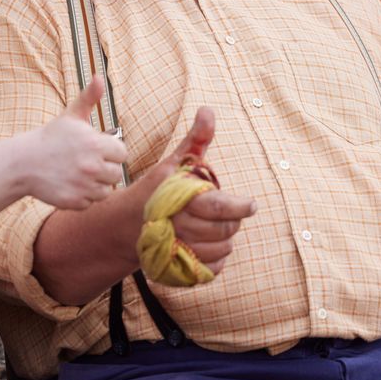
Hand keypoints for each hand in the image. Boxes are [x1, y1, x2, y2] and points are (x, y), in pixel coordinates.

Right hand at [20, 76, 127, 209]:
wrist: (23, 162)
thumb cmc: (51, 138)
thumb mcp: (70, 116)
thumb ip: (89, 98)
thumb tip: (99, 77)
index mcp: (95, 144)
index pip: (122, 153)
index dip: (111, 151)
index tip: (97, 150)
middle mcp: (92, 166)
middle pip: (117, 174)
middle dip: (105, 169)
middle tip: (87, 163)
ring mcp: (83, 186)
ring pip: (106, 191)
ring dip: (96, 185)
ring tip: (80, 174)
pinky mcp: (74, 201)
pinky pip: (91, 203)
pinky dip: (84, 197)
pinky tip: (71, 185)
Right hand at [140, 107, 256, 276]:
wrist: (128, 224)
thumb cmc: (157, 190)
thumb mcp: (175, 162)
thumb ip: (196, 139)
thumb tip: (208, 110)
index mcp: (181, 199)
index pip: (219, 208)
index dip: (241, 207)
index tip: (252, 204)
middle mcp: (179, 227)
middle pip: (226, 229)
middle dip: (232, 220)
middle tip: (226, 211)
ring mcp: (179, 251)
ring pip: (223, 249)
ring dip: (224, 238)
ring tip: (213, 226)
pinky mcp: (181, 270)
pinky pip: (214, 269)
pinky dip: (217, 258)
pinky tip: (207, 244)